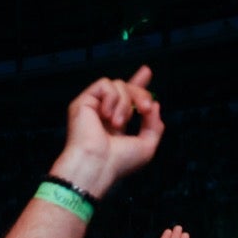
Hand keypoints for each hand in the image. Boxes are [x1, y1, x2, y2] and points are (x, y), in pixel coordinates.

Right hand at [49, 65, 163, 197]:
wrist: (97, 165)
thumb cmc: (118, 162)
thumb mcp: (146, 146)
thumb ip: (154, 125)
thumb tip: (155, 105)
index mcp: (117, 123)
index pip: (127, 99)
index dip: (137, 85)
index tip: (146, 72)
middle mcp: (104, 114)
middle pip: (126, 87)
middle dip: (141, 94)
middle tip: (146, 109)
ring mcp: (93, 107)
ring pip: (118, 85)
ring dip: (125, 103)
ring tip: (118, 123)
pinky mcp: (83, 102)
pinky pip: (105, 85)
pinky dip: (111, 98)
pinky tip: (106, 115)